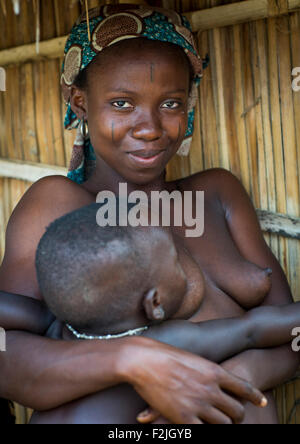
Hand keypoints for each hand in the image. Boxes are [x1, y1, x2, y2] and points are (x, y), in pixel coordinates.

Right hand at [119, 338, 266, 423]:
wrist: (143, 359)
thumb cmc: (163, 354)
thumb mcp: (192, 358)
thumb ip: (205, 370)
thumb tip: (213, 377)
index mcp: (214, 371)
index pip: (243, 386)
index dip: (255, 396)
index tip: (262, 401)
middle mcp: (210, 389)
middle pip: (236, 410)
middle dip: (238, 416)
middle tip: (235, 418)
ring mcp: (198, 404)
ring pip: (224, 425)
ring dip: (223, 426)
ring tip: (220, 425)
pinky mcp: (184, 418)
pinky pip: (204, 432)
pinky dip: (205, 431)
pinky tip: (202, 428)